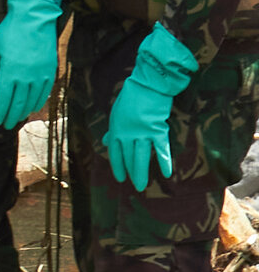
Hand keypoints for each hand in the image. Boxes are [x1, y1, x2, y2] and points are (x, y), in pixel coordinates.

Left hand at [0, 14, 57, 129]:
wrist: (34, 17)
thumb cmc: (10, 31)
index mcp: (9, 71)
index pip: (3, 98)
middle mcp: (25, 76)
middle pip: (18, 102)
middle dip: (11, 116)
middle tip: (6, 125)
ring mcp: (40, 74)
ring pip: (32, 99)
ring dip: (24, 112)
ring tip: (17, 119)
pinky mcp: (50, 70)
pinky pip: (45, 91)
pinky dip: (38, 102)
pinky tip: (33, 107)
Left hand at [104, 25, 196, 189]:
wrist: (147, 85)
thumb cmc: (131, 98)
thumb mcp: (116, 114)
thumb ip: (113, 130)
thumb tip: (105, 140)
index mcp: (116, 129)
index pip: (115, 153)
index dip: (117, 166)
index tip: (120, 177)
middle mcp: (127, 134)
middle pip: (128, 158)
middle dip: (131, 173)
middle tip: (135, 186)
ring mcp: (142, 133)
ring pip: (141, 157)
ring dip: (142, 172)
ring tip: (142, 186)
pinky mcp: (157, 130)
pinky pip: (161, 149)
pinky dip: (164, 161)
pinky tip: (167, 173)